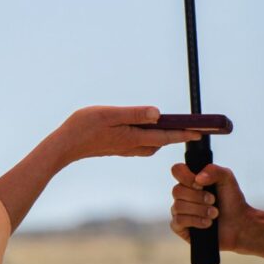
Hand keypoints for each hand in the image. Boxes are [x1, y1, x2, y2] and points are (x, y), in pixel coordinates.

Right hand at [48, 106, 200, 163]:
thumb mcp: (109, 114)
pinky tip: (146, 132)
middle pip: (160, 143)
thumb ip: (134, 114)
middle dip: (176, 137)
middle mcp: (130, 146)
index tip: (201, 132)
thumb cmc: (83, 127)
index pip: (164, 136)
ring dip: (163, 138)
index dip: (184, 134)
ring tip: (173, 128)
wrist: (63, 146)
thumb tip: (159, 114)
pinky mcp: (116, 148)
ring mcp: (123, 149)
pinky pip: (139, 145)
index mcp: (132, 137)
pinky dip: (149, 139)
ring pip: (150, 146)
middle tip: (192, 129)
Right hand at [169, 162, 250, 252]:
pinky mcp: (180, 227)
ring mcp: (180, 211)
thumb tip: (197, 178)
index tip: (200, 184)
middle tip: (213, 200)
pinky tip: (208, 223)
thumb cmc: (232, 201)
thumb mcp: (227, 179)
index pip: (177, 171)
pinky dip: (195, 221)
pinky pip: (178, 221)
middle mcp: (183, 194)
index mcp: (191, 180)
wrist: (239, 224)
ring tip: (214, 213)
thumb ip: (213, 170)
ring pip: (178, 206)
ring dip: (200, 210)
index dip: (185, 176)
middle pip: (177, 190)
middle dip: (198, 197)